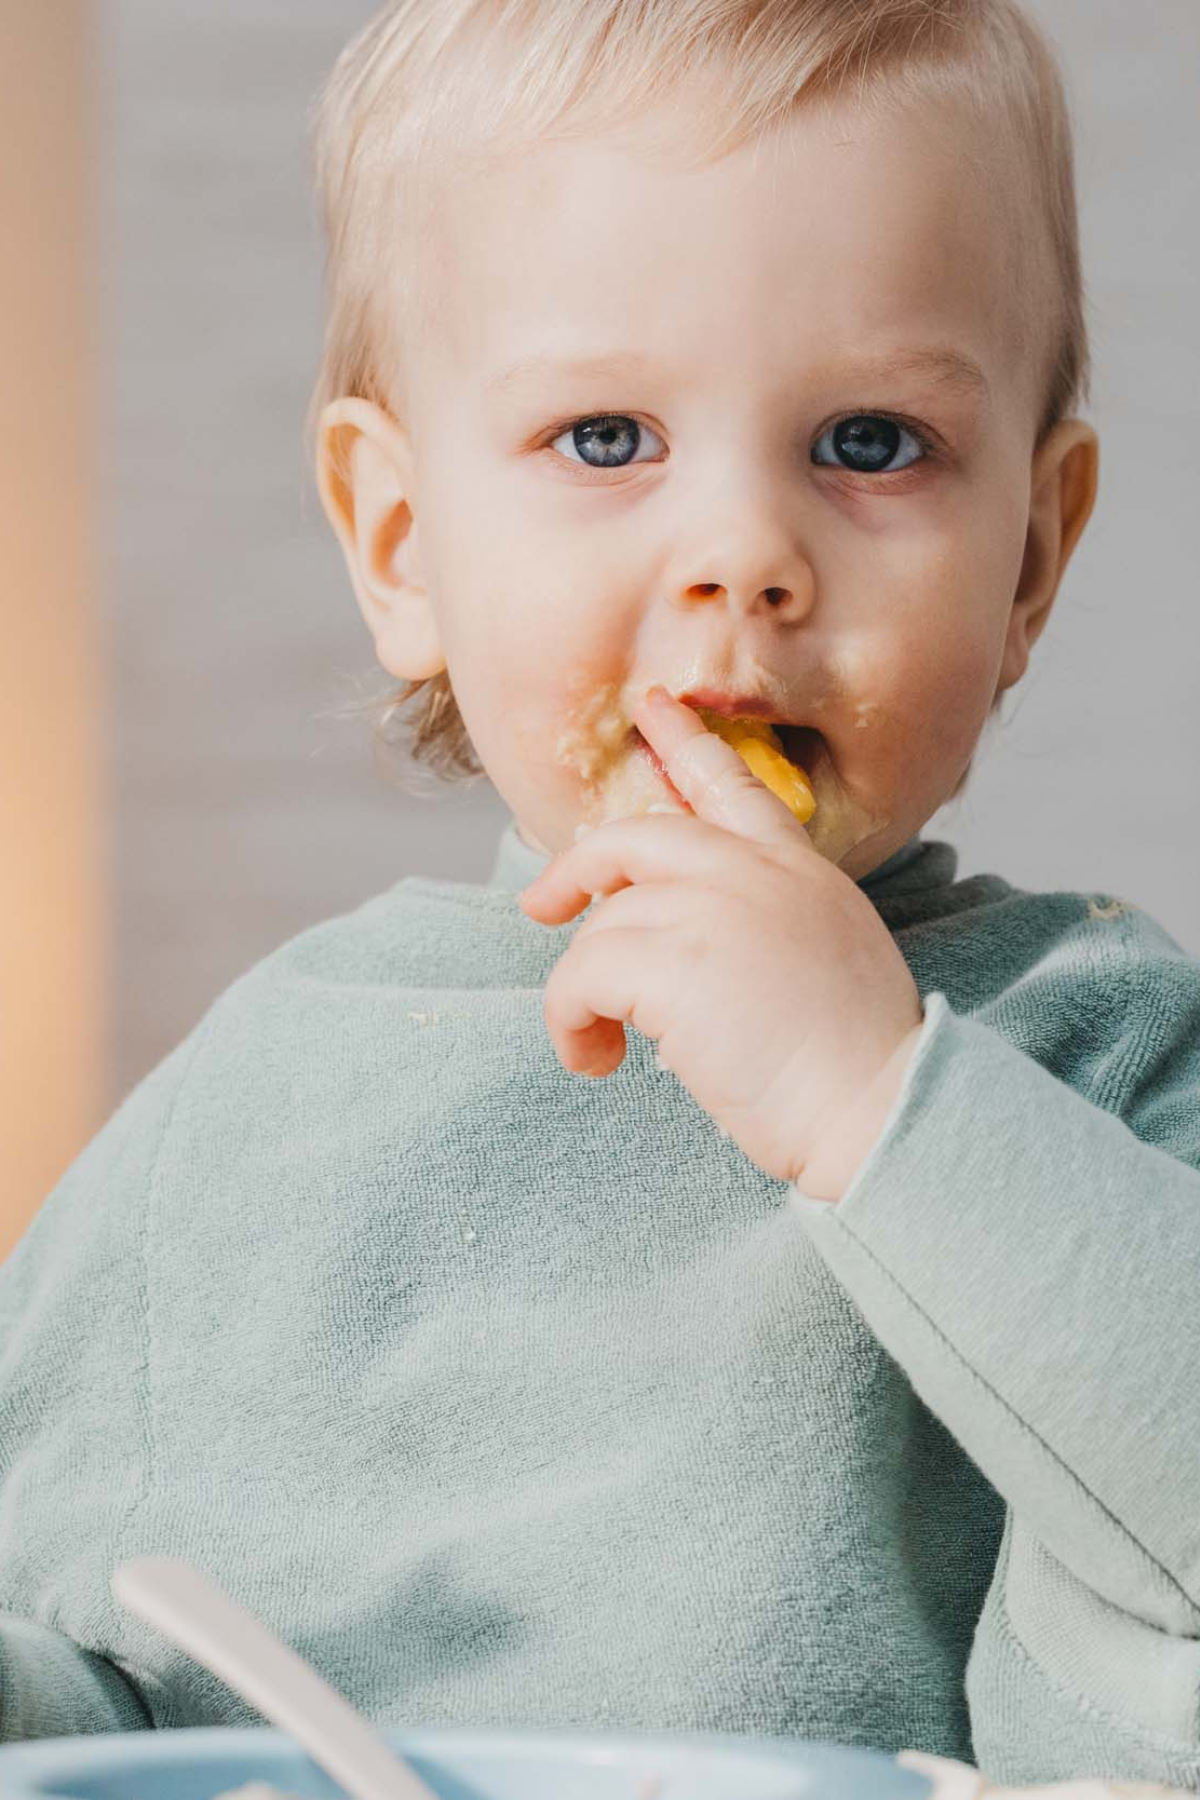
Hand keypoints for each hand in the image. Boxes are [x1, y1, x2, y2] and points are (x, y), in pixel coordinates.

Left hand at [519, 686, 925, 1200]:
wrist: (884, 1105)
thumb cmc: (860, 1062)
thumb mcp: (830, 956)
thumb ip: (772, 922)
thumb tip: (693, 940)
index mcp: (800, 871)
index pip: (735, 786)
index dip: (686, 743)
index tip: (650, 705)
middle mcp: (755, 873)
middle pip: (636, 837)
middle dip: (576, 868)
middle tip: (541, 906)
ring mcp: (714, 910)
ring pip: (601, 925)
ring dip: (583, 991)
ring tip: (602, 1045)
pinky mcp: (674, 963)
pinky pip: (580, 975)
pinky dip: (570, 1022)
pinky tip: (596, 1059)